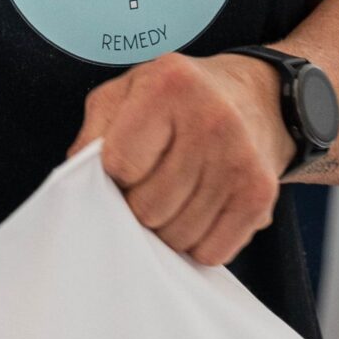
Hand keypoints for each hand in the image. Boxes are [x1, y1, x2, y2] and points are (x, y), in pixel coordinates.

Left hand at [68, 52, 295, 265]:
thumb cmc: (178, 99)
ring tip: (175, 196)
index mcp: (169, 86)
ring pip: (177, 236)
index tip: (126, 164)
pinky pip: (211, 252)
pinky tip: (200, 210)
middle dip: (138, 206)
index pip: (118, 165)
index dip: (113, 174)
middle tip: (150, 185)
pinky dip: (197, 243)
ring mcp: (240, 160)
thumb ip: (94, 132)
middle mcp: (211, 119)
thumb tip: (78, 184)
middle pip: (147, 208)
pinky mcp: (260, 195)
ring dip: (166, 228)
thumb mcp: (126, 91)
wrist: (259, 96)